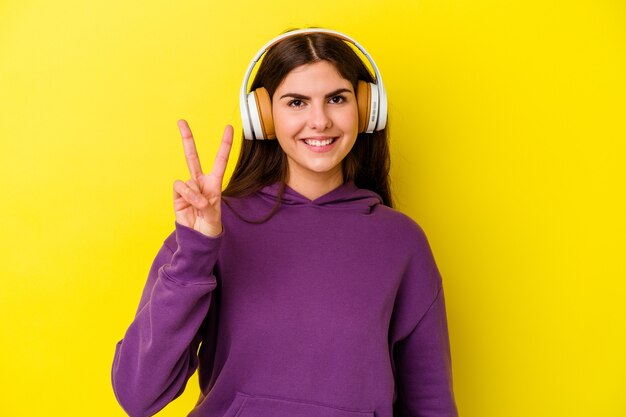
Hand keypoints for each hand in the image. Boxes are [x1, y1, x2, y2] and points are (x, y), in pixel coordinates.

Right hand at [173, 120, 232, 236]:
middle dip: (186, 138)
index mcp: (214, 183)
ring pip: (188, 180)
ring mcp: (187, 188)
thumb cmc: (210, 225)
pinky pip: (180, 188)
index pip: (220, 160)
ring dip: (194, 195)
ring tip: (199, 207)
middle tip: (181, 121)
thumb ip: (204, 203)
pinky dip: (187, 196)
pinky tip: (189, 205)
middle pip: (192, 156)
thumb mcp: (214, 215)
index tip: (230, 127)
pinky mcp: (177, 195)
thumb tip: (193, 193)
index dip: (225, 144)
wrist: (198, 237)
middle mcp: (200, 181)